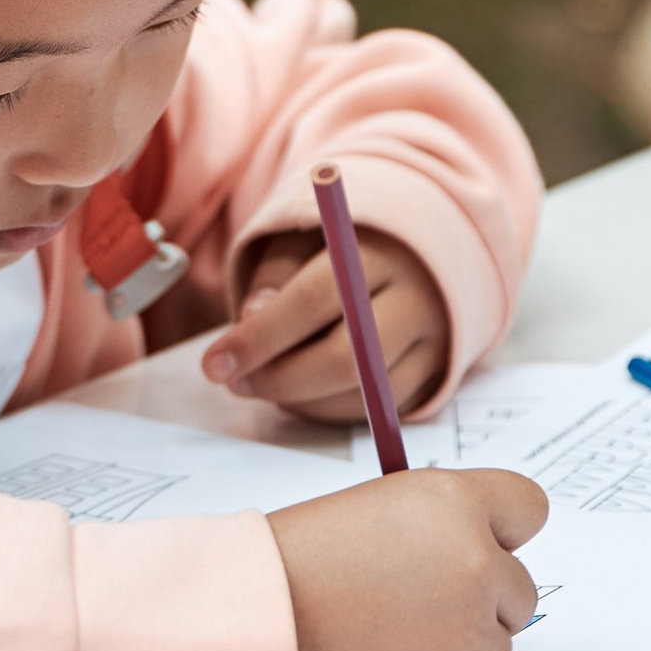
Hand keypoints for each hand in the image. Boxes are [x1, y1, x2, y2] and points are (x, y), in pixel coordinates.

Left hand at [202, 227, 450, 424]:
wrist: (421, 256)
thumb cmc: (346, 249)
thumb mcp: (307, 239)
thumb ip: (278, 272)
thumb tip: (251, 317)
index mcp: (379, 251)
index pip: (314, 299)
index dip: (260, 336)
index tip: (215, 363)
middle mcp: (415, 298)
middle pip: (345, 359)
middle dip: (278, 379)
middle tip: (235, 383)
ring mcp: (433, 343)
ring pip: (361, 394)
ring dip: (300, 400)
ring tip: (264, 382)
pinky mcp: (436, 376)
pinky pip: (377, 412)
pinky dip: (328, 411)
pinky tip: (301, 393)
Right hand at [270, 470, 546, 650]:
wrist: (245, 633)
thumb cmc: (295, 565)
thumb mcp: (375, 510)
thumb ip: (441, 524)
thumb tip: (487, 552)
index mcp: (455, 505)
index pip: (529, 508)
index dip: (499, 530)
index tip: (476, 544)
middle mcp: (479, 567)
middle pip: (519, 589)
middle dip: (478, 599)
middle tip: (407, 604)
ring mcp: (471, 640)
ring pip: (493, 647)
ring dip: (452, 648)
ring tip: (380, 640)